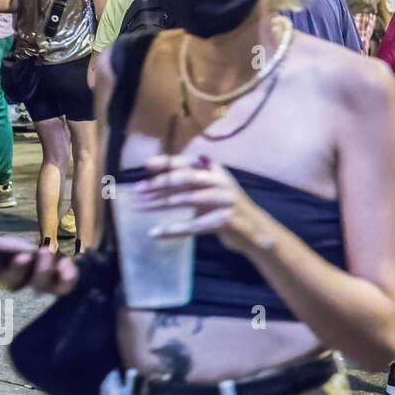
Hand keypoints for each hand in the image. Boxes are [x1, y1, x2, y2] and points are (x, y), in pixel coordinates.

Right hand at [0, 235, 78, 294]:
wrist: (57, 257)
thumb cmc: (28, 251)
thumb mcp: (12, 244)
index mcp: (6, 273)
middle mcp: (23, 283)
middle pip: (16, 283)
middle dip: (17, 270)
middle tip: (22, 255)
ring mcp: (44, 286)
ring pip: (41, 286)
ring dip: (41, 270)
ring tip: (43, 251)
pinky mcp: (63, 284)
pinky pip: (66, 285)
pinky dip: (67, 275)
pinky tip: (67, 262)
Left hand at [135, 155, 267, 252]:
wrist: (256, 231)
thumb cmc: (226, 209)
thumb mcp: (211, 191)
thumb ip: (191, 183)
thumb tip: (157, 180)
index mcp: (216, 171)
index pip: (188, 163)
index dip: (167, 162)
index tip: (146, 166)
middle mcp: (221, 182)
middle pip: (186, 178)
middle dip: (159, 183)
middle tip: (138, 191)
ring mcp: (225, 200)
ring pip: (188, 199)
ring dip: (161, 204)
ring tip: (141, 208)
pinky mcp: (226, 220)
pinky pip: (193, 225)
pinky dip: (173, 229)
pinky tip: (156, 232)